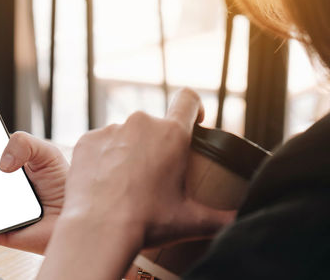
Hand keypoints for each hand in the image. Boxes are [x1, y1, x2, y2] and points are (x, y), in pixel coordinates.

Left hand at [37, 89, 233, 278]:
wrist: (98, 230)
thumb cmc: (147, 223)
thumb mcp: (191, 222)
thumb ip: (223, 218)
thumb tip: (243, 221)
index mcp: (172, 134)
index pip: (188, 99)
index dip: (194, 107)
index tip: (194, 121)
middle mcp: (141, 123)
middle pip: (154, 124)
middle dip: (156, 145)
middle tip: (154, 177)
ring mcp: (110, 130)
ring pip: (125, 135)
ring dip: (128, 151)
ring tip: (126, 184)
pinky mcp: (86, 140)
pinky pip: (100, 143)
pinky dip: (104, 158)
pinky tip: (104, 183)